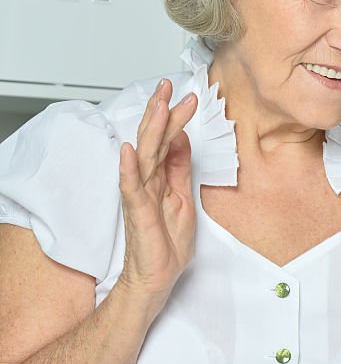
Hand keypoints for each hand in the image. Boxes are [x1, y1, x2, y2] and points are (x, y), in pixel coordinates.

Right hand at [117, 79, 197, 306]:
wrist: (157, 276)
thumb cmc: (167, 242)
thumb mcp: (183, 196)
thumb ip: (179, 167)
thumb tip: (182, 138)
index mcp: (159, 177)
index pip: (166, 140)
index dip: (175, 117)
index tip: (188, 95)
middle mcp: (147, 181)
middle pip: (153, 140)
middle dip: (160, 111)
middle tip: (168, 86)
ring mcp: (140, 195)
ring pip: (143, 156)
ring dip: (150, 130)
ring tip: (157, 105)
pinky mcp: (137, 213)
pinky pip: (131, 188)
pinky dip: (129, 168)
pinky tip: (128, 151)